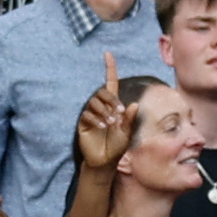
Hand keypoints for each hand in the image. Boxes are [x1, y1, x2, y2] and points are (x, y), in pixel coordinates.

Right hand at [75, 52, 138, 171]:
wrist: (104, 161)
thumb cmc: (116, 147)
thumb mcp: (126, 133)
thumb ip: (129, 120)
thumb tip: (133, 105)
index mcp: (113, 106)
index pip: (110, 83)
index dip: (109, 69)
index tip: (107, 54)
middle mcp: (101, 107)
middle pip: (102, 92)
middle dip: (111, 100)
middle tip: (118, 114)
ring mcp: (91, 114)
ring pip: (94, 102)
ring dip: (104, 111)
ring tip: (110, 124)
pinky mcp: (82, 123)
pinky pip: (86, 114)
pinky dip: (96, 119)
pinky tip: (102, 127)